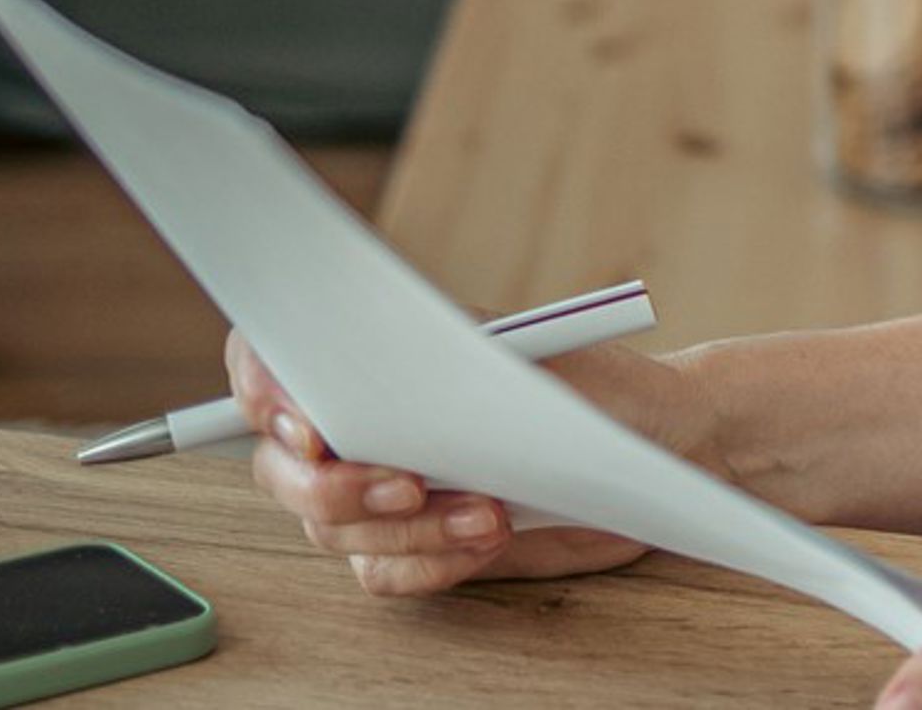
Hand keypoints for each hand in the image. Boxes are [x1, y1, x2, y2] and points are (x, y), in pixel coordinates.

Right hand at [228, 327, 714, 598]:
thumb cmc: (593, 379)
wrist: (656, 442)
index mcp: (372, 352)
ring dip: (408, 527)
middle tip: (407, 483)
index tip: (309, 423)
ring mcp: (382, 488)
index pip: (268, 361)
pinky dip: (430, 561)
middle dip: (336, 485)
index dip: (264, 393)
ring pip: (333, 530)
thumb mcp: (523, 349)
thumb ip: (442, 359)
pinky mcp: (415, 545)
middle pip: (283, 467)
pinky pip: (382, 572)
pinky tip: (487, 538)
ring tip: (488, 511)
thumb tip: (379, 373)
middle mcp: (362, 422)